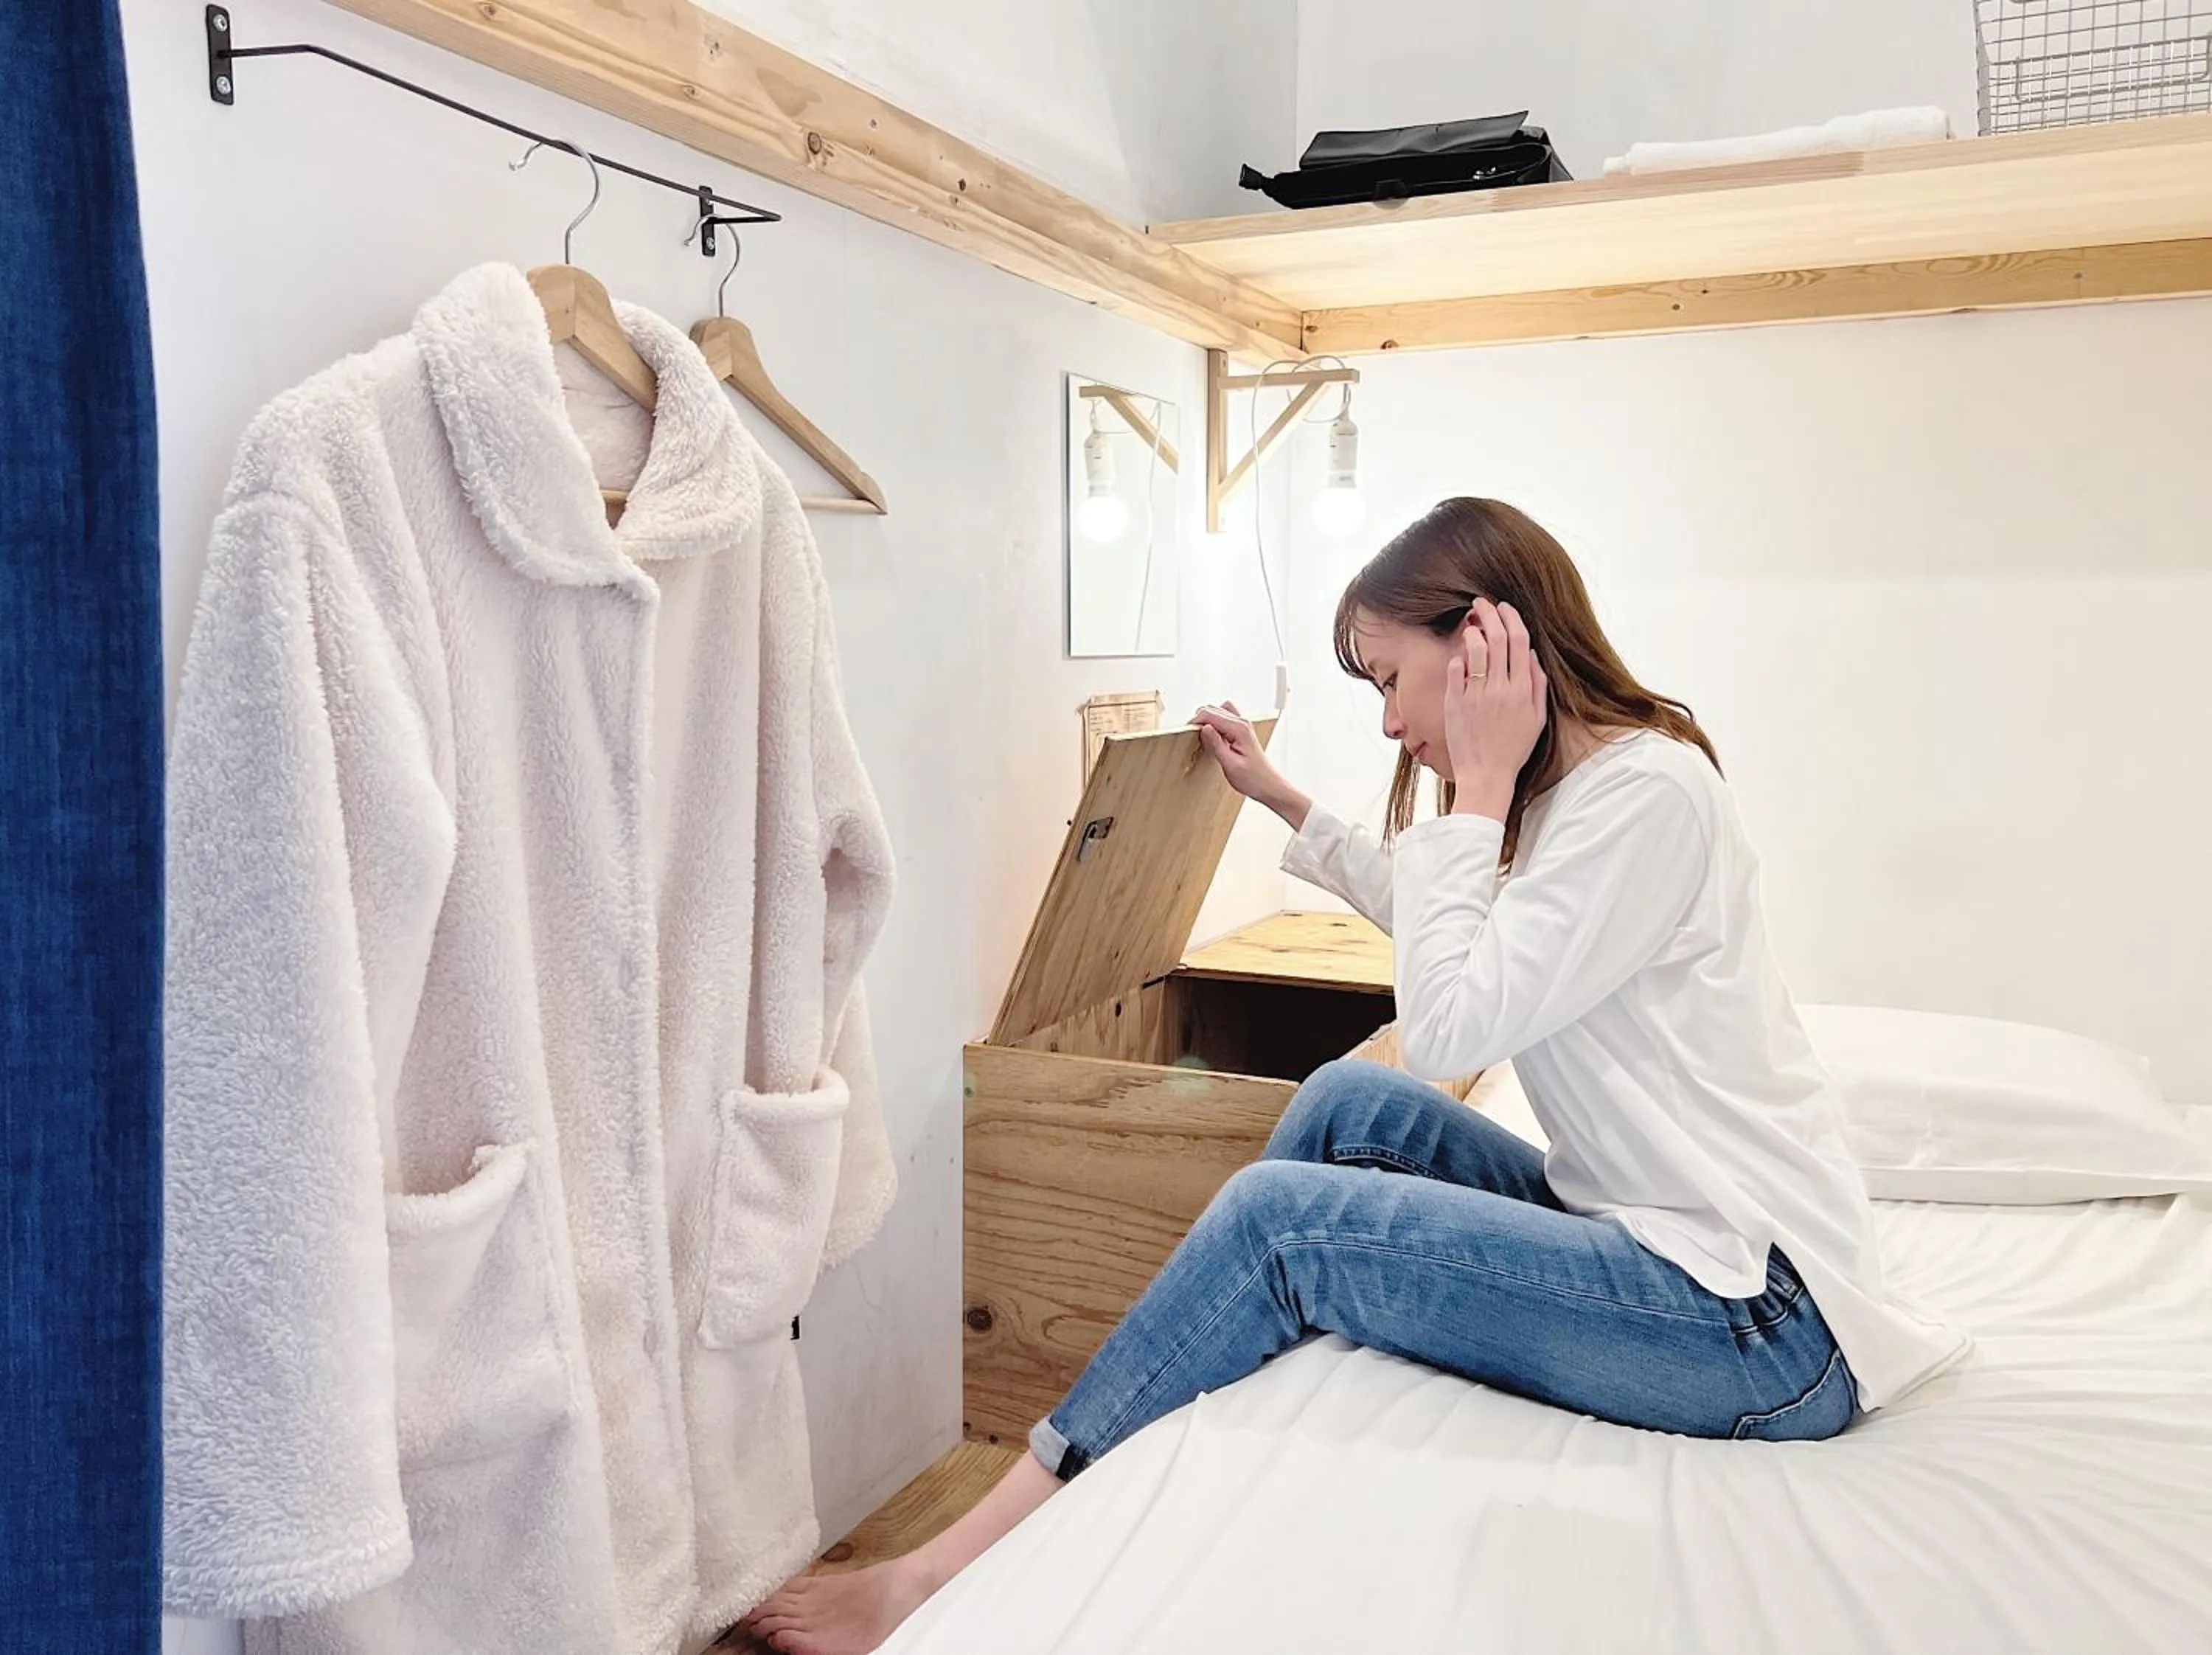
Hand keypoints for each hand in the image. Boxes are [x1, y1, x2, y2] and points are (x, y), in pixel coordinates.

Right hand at [1193, 702, 1309, 830]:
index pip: (1210, 714)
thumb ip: (1216, 745)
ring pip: (1219, 710)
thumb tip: (1204, 728)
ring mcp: (1243, 726)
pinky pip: (1225, 718)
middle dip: (1200, 720)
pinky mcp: (1241, 731)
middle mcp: (1242, 723)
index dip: (1196, 722)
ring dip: (1208, 719)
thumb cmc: (1253, 779)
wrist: (1269, 785)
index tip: (1188, 733)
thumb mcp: (1230, 765)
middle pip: (1213, 709)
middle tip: (1194, 737)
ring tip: (1203, 736)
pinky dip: (1215, 723)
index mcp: (1239, 729)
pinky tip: (1214, 738)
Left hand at [1445, 599, 1547, 821]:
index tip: (1505, 607)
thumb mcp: (1537, 719)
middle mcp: (1501, 687)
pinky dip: (1458, 656)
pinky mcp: (1456, 702)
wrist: (1487, 775)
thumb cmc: (1513, 749)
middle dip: (1490, 613)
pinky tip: (1460, 653)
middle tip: (1482, 603)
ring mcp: (1477, 694)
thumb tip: (1532, 656)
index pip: (1520, 641)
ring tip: (1470, 623)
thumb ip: (1537, 685)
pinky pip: (1456, 669)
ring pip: (1475, 648)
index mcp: (1523, 689)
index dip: (1512, 618)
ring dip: (1472, 630)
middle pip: (1498, 637)